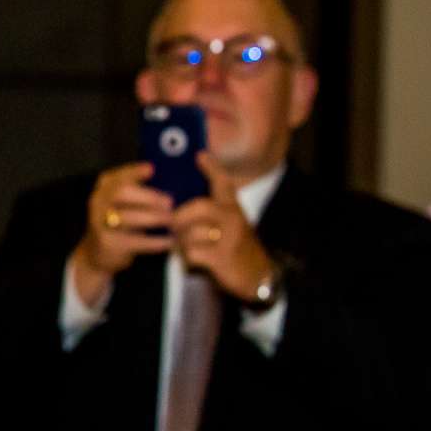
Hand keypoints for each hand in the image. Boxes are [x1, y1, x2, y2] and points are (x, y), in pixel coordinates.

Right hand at [72, 162, 174, 303]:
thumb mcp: (124, 201)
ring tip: (172, 221)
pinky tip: (169, 241)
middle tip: (170, 203)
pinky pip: (134, 241)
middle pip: (121, 193)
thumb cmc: (121, 221)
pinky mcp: (107, 243)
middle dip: (148, 197)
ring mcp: (100, 222)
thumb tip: (172, 176)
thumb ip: (140, 189)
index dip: (134, 171)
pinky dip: (154, 241)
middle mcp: (98, 202)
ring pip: (127, 217)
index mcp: (105, 187)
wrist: (99, 252)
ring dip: (153, 218)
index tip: (152, 169)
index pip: (119, 175)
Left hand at [171, 153, 273, 301]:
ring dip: (182, 242)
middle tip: (173, 226)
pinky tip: (193, 260)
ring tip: (185, 247)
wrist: (257, 275)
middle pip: (200, 207)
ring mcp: (229, 238)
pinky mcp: (223, 257)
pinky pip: (193, 253)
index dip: (212, 168)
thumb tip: (177, 204)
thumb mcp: (229, 224)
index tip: (199, 155)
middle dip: (180, 217)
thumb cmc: (234, 247)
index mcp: (233, 208)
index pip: (223, 182)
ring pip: (192, 232)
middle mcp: (233, 219)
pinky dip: (187, 257)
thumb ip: (210, 212)